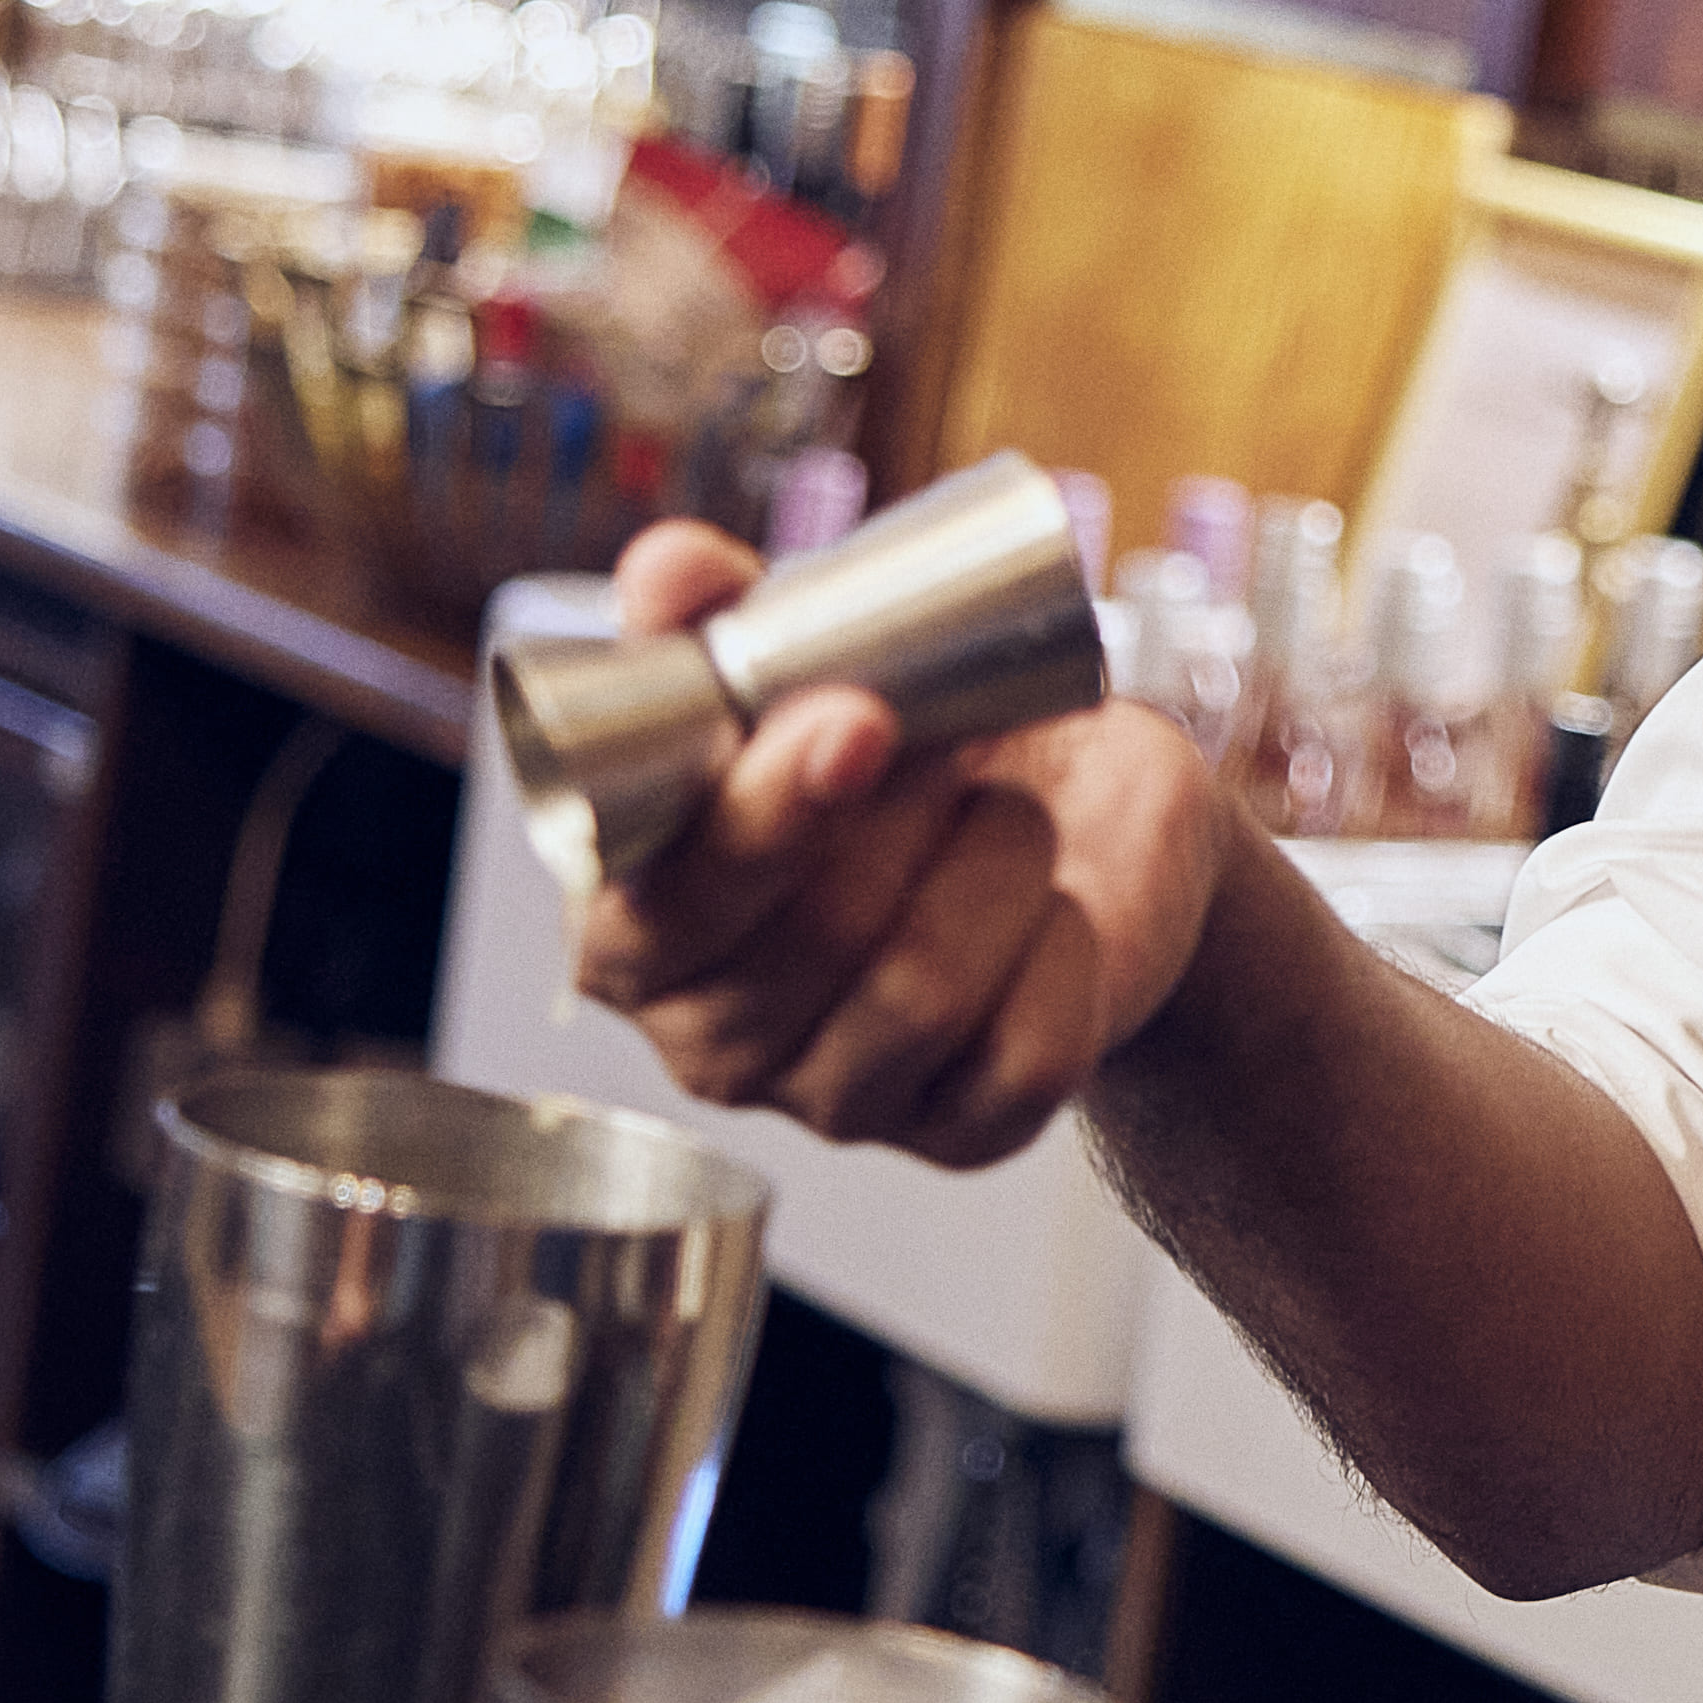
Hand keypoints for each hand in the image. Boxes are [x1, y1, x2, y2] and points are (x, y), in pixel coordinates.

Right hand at [562, 520, 1230, 1165]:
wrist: (1070, 821)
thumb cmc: (896, 744)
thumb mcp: (802, 656)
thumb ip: (712, 613)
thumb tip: (672, 570)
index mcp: (632, 931)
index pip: (658, 914)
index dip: (757, 820)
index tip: (854, 717)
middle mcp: (712, 1041)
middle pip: (799, 957)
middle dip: (902, 823)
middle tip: (952, 733)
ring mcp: (836, 1100)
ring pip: (918, 1002)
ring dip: (991, 871)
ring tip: (1007, 809)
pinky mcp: (962, 1132)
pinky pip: (1023, 1059)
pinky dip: (1063, 954)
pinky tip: (1059, 903)